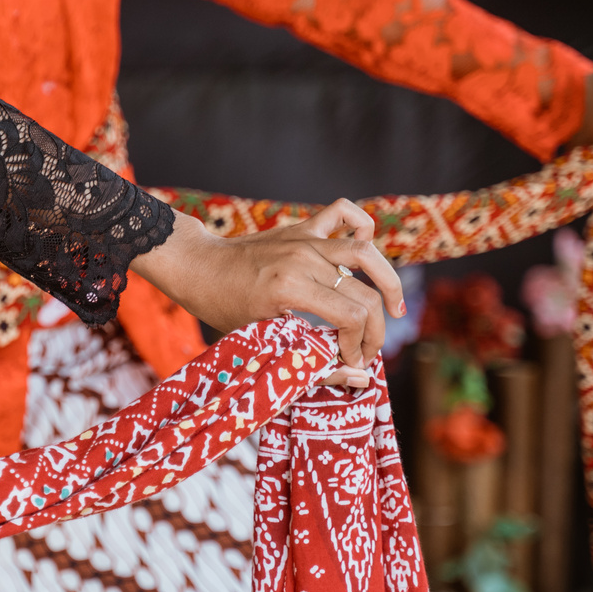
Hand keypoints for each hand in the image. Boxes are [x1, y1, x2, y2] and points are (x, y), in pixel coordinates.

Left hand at [131, 200, 404, 369]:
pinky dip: (362, 225)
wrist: (198, 265)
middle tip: (368, 351)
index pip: (351, 316)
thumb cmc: (223, 307)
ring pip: (367, 250)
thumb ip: (310, 360)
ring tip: (394, 308)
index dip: (359, 346)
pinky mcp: (303, 227)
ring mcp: (305, 238)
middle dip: (375, 329)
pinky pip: (344, 213)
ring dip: (388, 280)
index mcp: (289, 287)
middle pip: (364, 292)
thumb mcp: (261, 339)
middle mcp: (303, 257)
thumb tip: (355, 378)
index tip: (350, 363)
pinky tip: (368, 249)